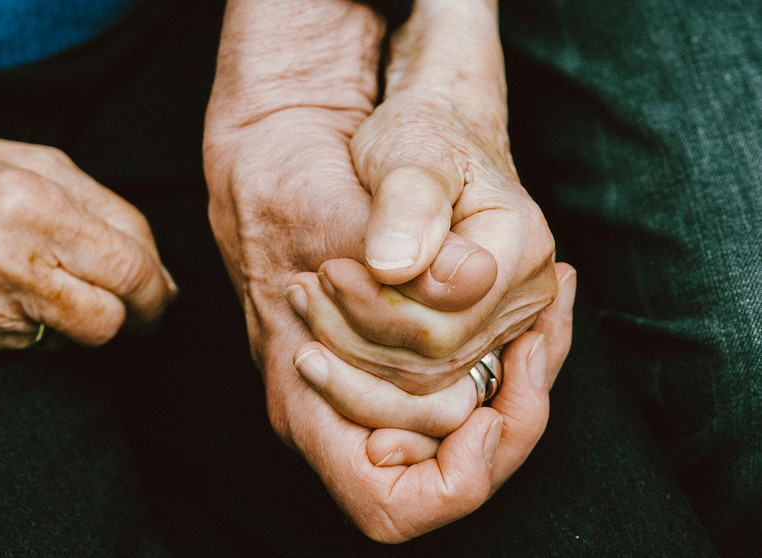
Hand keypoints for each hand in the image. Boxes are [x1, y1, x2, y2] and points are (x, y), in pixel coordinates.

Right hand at [0, 99, 175, 370]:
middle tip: (123, 306)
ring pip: (58, 342)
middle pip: (105, 324)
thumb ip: (104, 210)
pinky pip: (7, 353)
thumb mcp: (28, 160)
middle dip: (126, 319)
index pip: (129, 272)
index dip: (157, 293)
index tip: (160, 298)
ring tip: (24, 279)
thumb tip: (157, 269)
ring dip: (61, 317)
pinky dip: (11, 328)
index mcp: (28, 204)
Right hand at [205, 0, 560, 540]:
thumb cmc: (293, 189)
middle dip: (510, 413)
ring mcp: (368, 388)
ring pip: (466, 430)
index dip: (454, 478)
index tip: (492, 412)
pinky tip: (538, 308)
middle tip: (536, 338)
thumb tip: (467, 275)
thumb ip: (397, 233)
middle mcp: (338, 408)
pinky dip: (512, 358)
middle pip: (447, 468)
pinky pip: (467, 390)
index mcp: (307, 396)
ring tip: (549, 307)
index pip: (391, 504)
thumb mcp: (338, 202)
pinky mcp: (398, 361)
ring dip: (519, 381)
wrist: (278, 167)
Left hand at [285, 0, 557, 395]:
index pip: (443, 324)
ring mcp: (498, 328)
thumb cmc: (423, 140)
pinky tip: (320, 323)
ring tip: (304, 296)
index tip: (329, 268)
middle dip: (355, 331)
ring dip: (348, 349)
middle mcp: (521, 302)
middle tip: (304, 286)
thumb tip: (393, 268)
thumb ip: (408, 206)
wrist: (432, 147)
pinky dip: (359, 358)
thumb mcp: (413, 154)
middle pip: (431, 360)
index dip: (375, 308)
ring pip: (419, 380)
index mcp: (520, 253)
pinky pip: (413, 380)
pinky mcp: (467, 341)